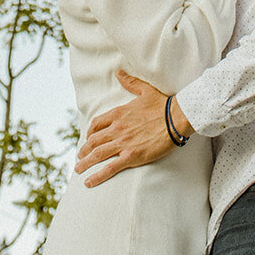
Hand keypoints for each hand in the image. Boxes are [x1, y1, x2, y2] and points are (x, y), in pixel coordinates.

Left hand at [76, 70, 181, 185]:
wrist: (176, 118)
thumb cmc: (162, 105)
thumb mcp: (144, 90)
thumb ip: (130, 83)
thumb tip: (119, 73)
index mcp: (119, 113)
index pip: (97, 124)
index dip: (89, 133)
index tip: (87, 139)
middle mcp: (117, 128)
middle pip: (93, 140)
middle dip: (84, 150)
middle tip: (79, 157)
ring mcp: (123, 143)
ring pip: (97, 154)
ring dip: (85, 163)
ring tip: (78, 169)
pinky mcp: (131, 156)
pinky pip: (110, 168)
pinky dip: (97, 176)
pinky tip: (89, 182)